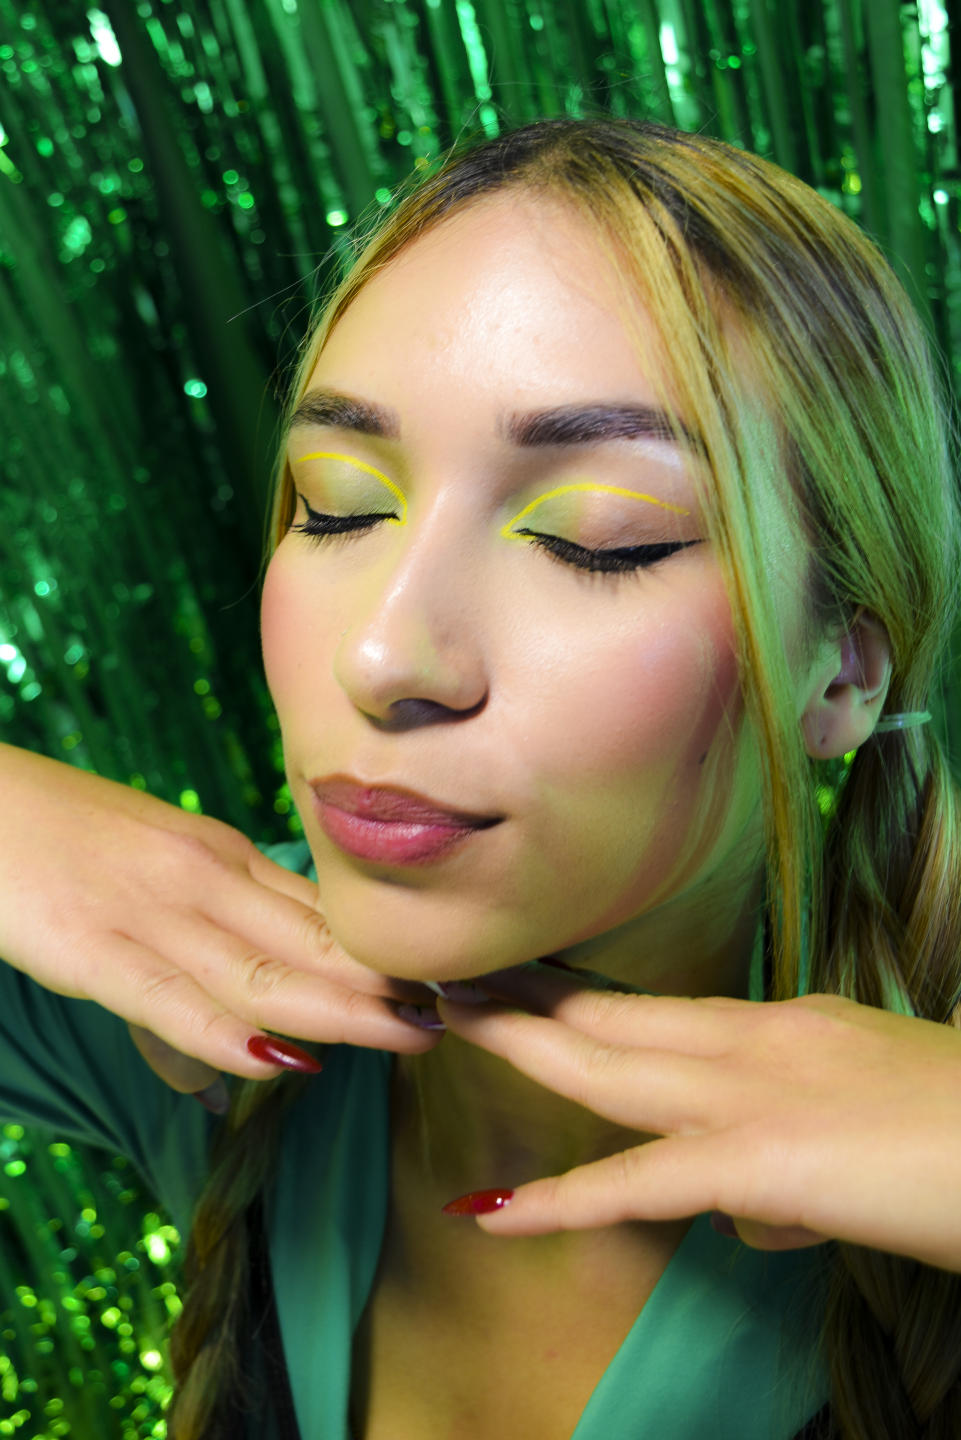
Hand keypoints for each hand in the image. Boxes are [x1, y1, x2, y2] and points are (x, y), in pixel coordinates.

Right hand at [0, 745, 440, 1095]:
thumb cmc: (58, 841)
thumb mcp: (147, 879)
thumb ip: (199, 950)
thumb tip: (237, 1047)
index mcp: (220, 858)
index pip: (322, 913)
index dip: (388, 952)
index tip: (450, 980)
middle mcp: (203, 878)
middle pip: (313, 939)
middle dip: (389, 983)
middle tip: (463, 1013)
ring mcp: (152, 912)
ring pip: (263, 970)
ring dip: (342, 1007)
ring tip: (410, 1035)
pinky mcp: (93, 947)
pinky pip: (170, 999)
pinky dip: (226, 1033)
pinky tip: (279, 1058)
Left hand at [439, 965, 960, 1271]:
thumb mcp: (867, 1134)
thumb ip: (793, 1163)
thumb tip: (743, 1213)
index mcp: (786, 1029)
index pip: (661, 1012)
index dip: (581, 999)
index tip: (523, 985)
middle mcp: (758, 1043)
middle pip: (616, 1017)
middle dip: (527, 1001)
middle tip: (451, 980)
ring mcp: (756, 1095)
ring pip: (609, 1068)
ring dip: (520, 1047)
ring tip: (443, 1026)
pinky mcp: (764, 1160)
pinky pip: (640, 1183)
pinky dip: (560, 1201)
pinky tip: (495, 1212)